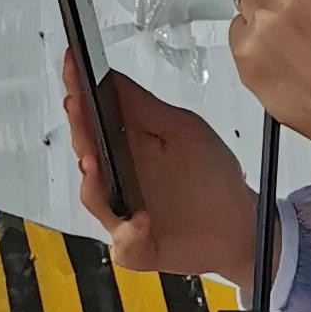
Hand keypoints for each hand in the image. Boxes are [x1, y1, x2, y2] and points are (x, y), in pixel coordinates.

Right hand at [63, 53, 256, 282]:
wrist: (240, 225)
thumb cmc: (211, 176)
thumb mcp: (183, 130)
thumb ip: (145, 107)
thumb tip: (110, 75)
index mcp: (127, 146)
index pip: (94, 116)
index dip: (79, 91)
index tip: (70, 66)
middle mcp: (118, 177)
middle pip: (86, 151)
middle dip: (79, 128)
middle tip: (75, 104)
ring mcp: (123, 212)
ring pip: (95, 198)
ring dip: (92, 182)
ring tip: (93, 162)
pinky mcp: (137, 245)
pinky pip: (124, 242)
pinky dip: (130, 233)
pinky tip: (141, 220)